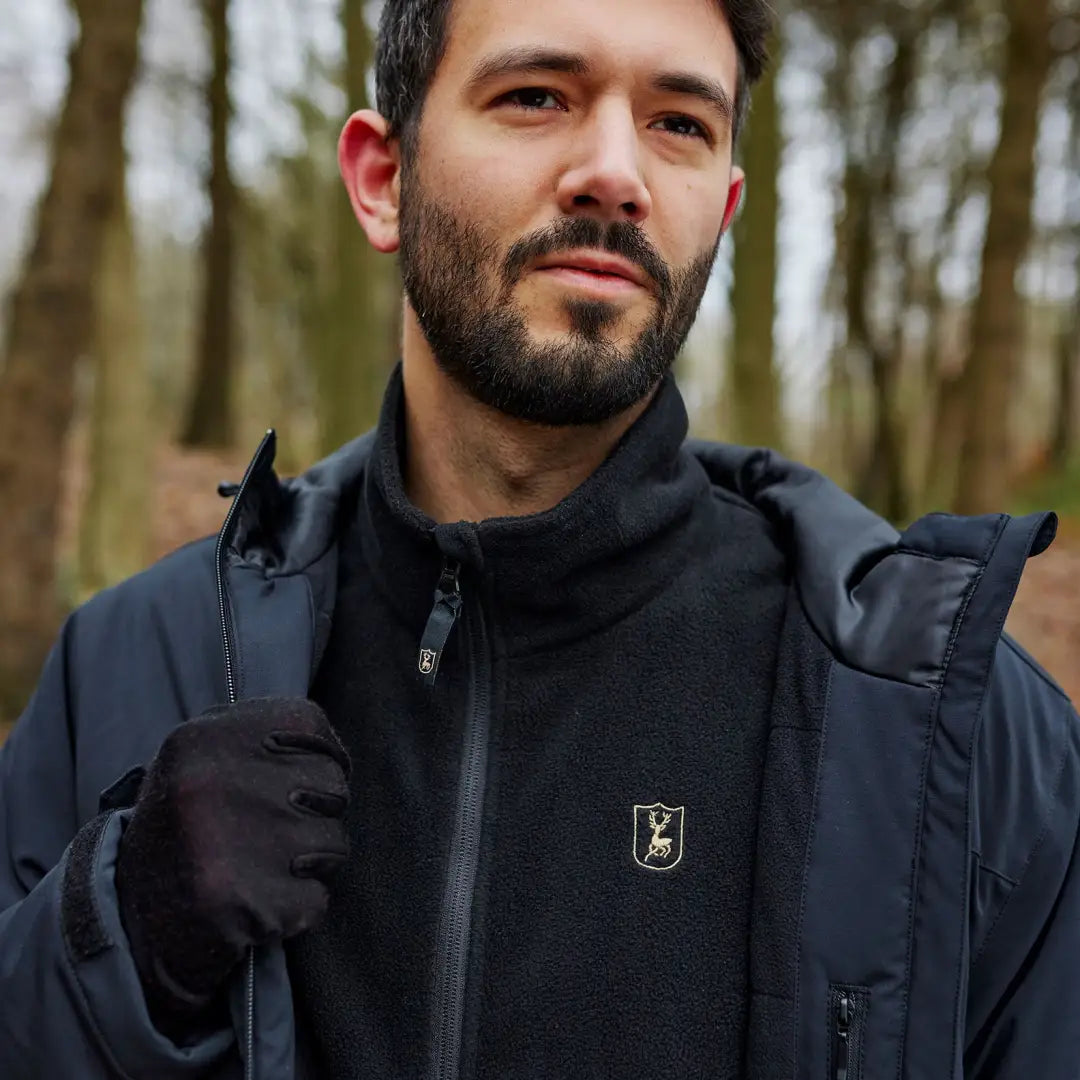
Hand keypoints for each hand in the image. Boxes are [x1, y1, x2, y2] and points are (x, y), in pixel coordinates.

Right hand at [115, 698, 350, 1030]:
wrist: (130, 926)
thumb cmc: (184, 834)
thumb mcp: (199, 763)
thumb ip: (264, 739)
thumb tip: (333, 750)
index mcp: (198, 738)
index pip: (308, 723)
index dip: (320, 755)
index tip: (301, 778)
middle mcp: (210, 784)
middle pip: (331, 783)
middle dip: (318, 813)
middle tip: (274, 834)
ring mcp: (229, 845)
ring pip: (333, 842)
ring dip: (313, 863)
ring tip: (263, 869)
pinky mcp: (245, 905)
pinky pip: (317, 898)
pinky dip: (298, 908)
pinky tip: (258, 905)